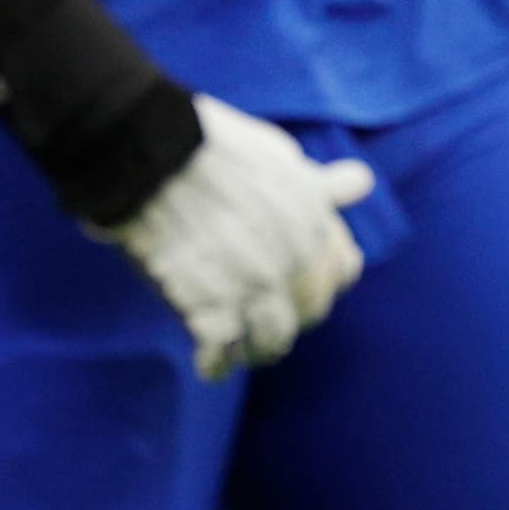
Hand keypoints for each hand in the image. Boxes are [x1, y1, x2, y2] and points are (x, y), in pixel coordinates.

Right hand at [103, 93, 374, 378]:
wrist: (149, 150)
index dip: (322, 277)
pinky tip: (208, 367)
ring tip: (238, 350)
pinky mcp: (210, 307)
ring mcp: (253, 288)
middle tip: (264, 318)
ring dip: (257, 348)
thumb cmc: (208, 142)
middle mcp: (294, 262)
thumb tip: (360, 183)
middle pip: (310, 310)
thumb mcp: (276, 152)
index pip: (342, 269)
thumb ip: (316, 182)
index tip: (302, 282)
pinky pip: (220, 354)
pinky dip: (215, 365)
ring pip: (272, 340)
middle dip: (290, 314)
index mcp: (313, 223)